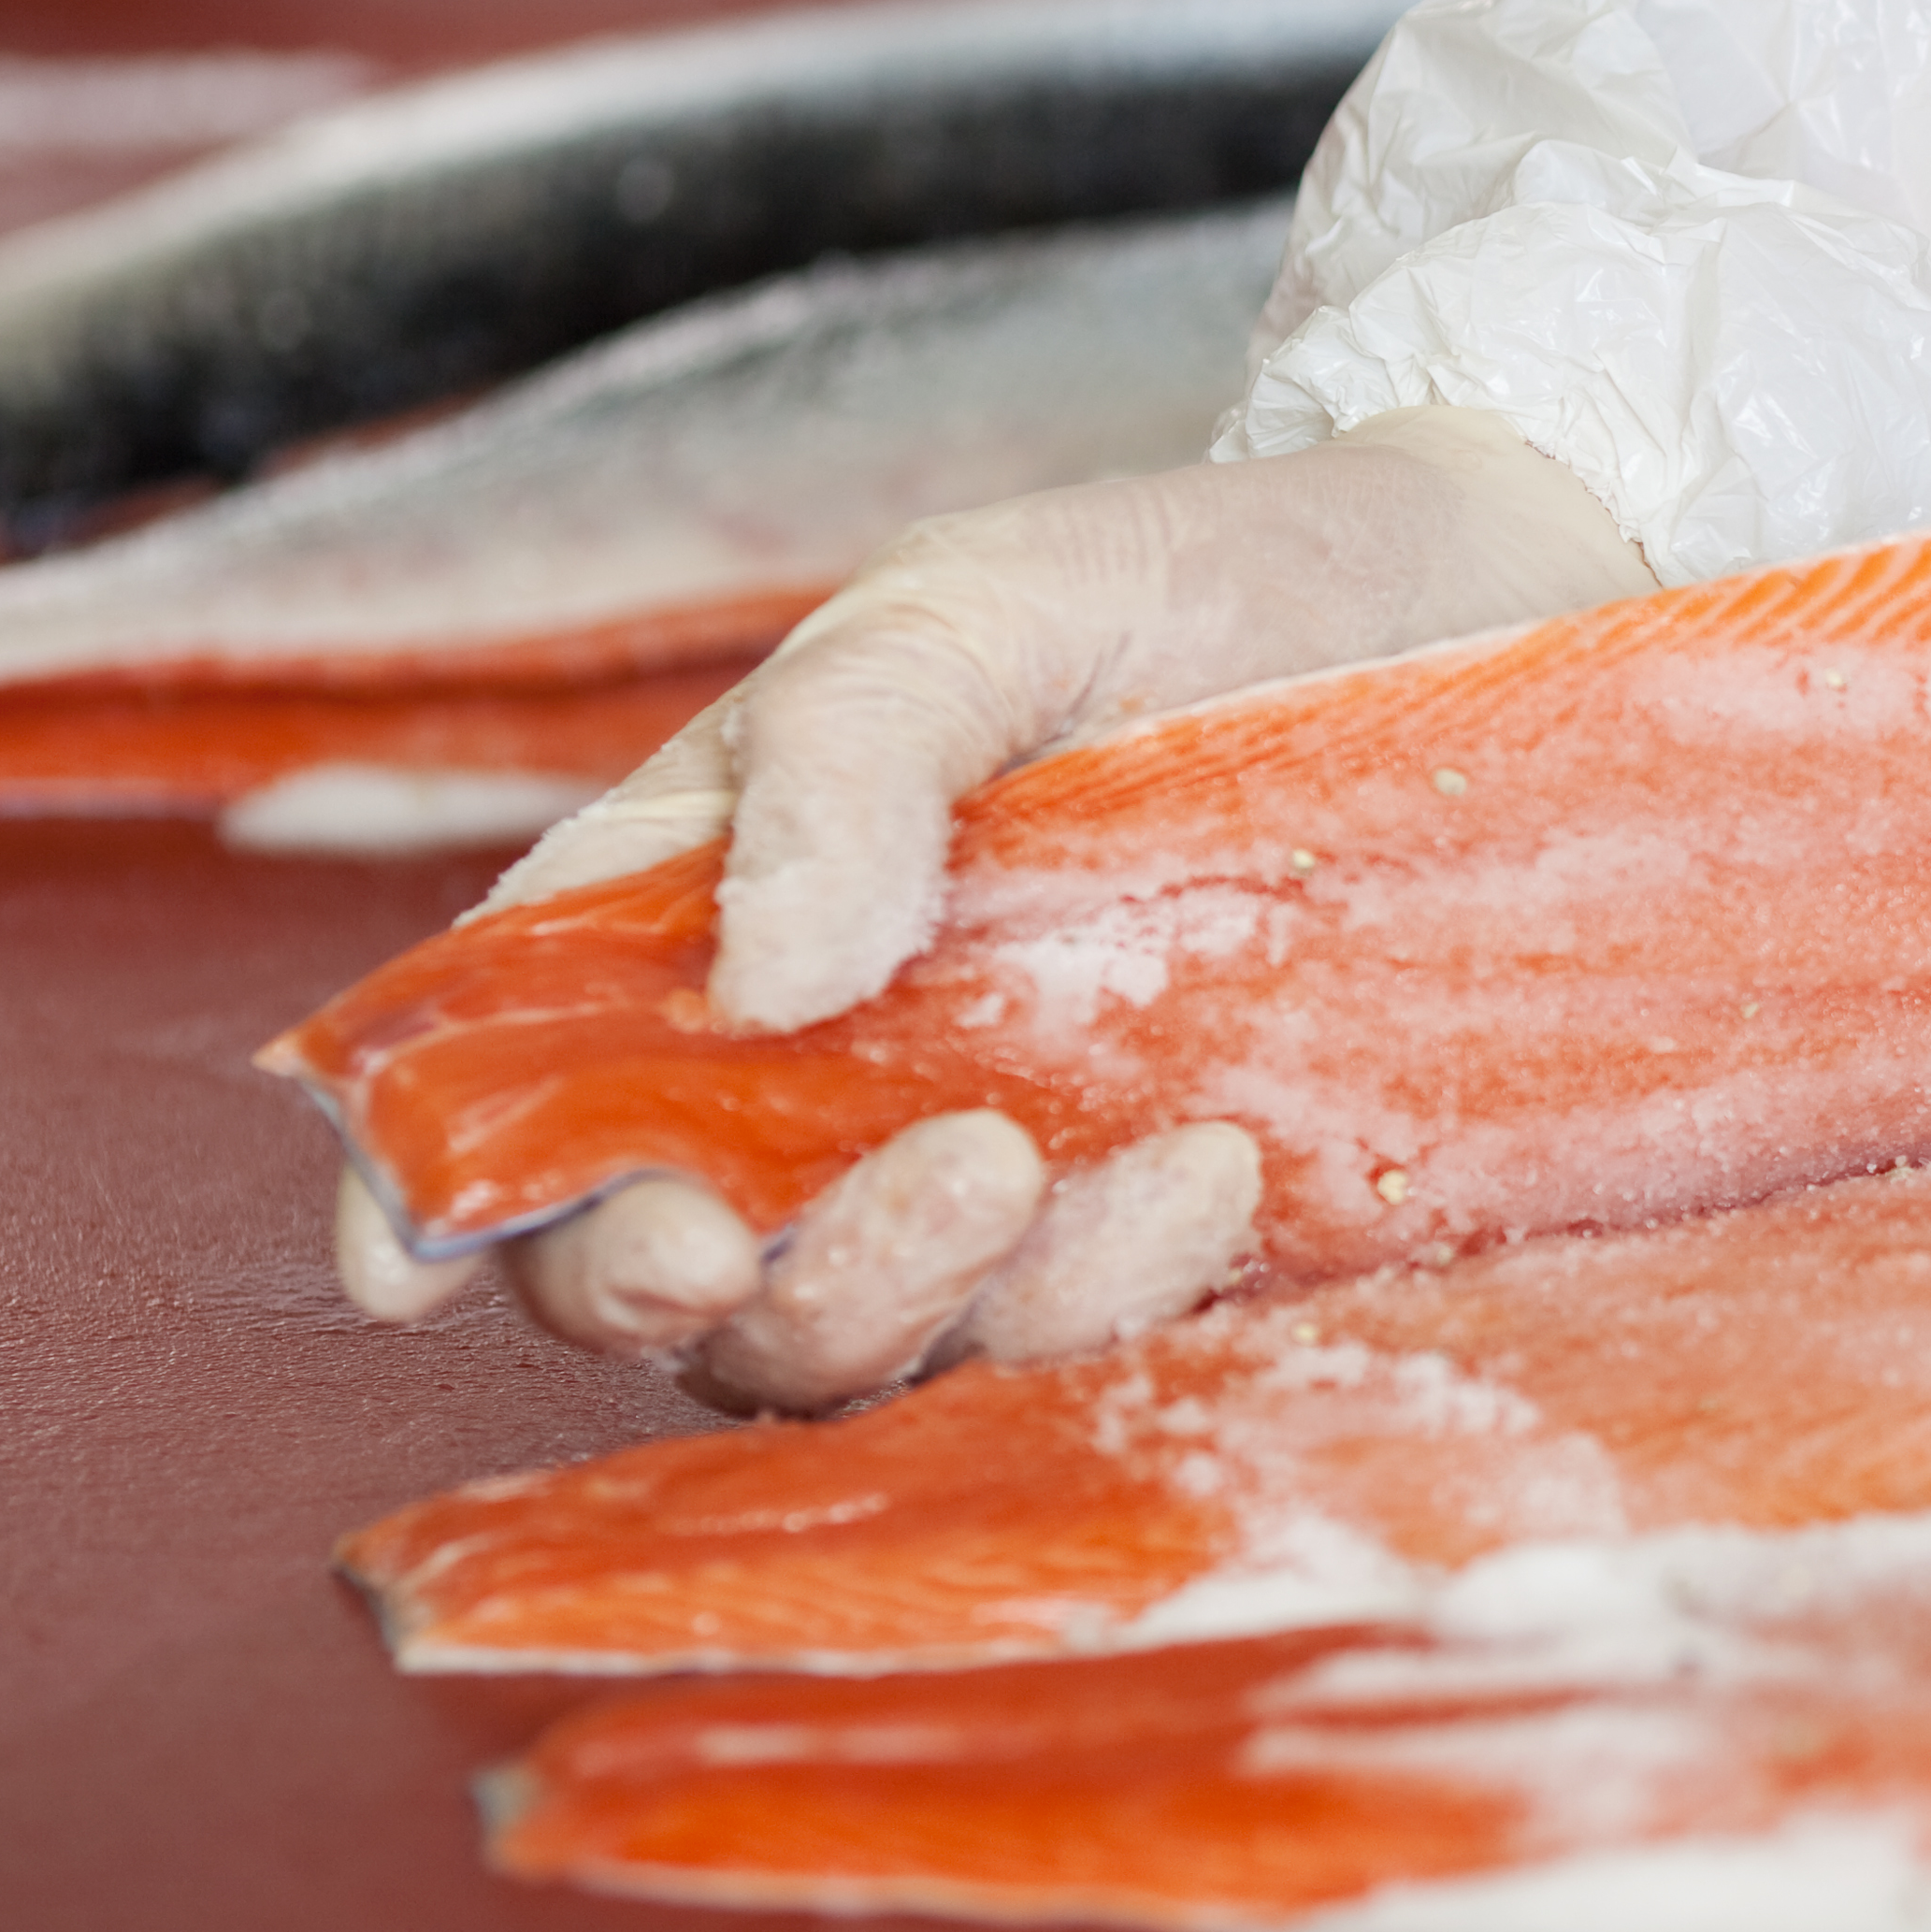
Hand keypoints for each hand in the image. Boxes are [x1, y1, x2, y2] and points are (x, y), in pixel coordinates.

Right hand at [334, 406, 1646, 1403]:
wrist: (1502, 614)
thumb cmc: (1213, 583)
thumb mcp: (989, 604)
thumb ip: (844, 758)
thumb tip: (759, 978)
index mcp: (705, 906)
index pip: (500, 1074)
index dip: (428, 1189)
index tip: (431, 1263)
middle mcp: (811, 1075)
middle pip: (665, 1274)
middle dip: (725, 1287)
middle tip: (924, 1176)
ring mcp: (981, 1171)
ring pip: (854, 1348)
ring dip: (939, 1305)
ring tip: (1118, 1164)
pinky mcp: (1152, 1236)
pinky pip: (1067, 1348)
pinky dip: (1113, 1304)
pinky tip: (1217, 1175)